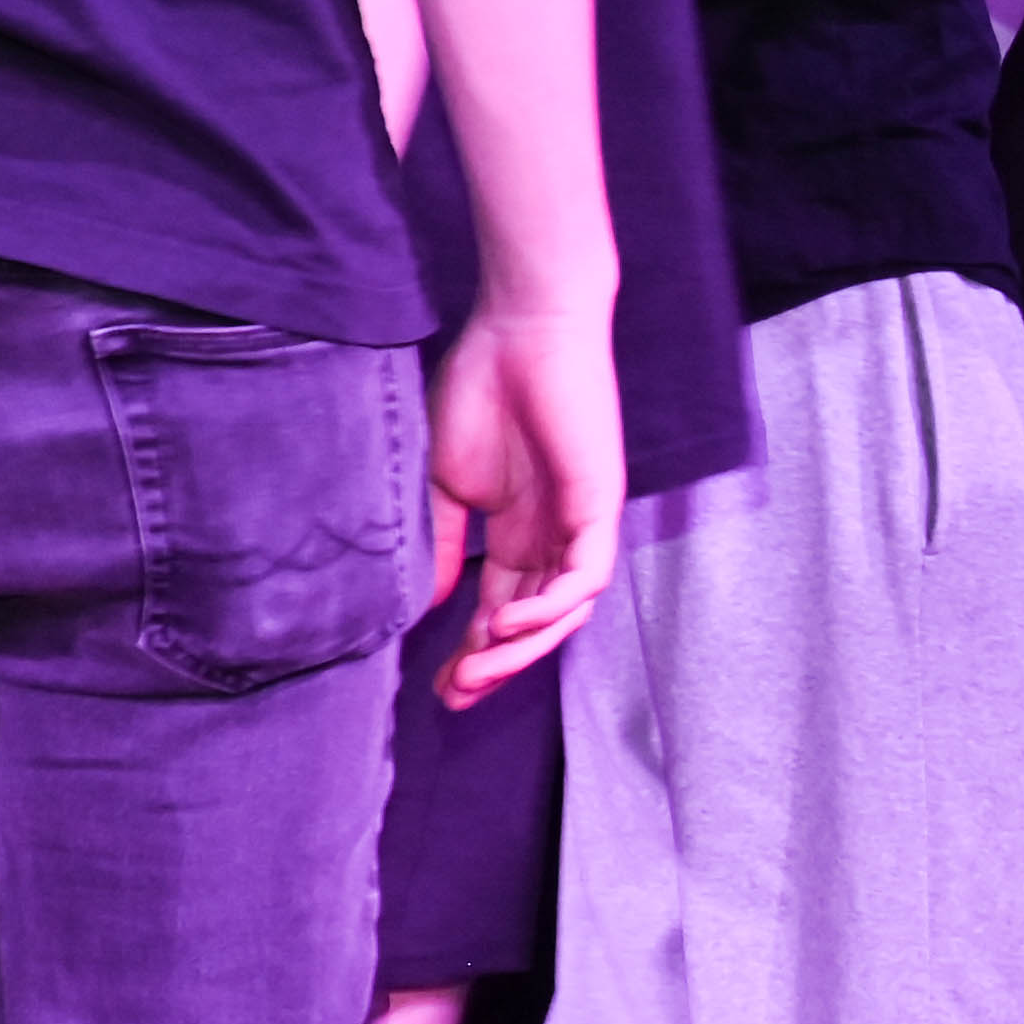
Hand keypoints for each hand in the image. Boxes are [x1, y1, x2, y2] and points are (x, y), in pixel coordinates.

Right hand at [423, 304, 625, 706]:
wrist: (518, 328)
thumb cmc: (480, 390)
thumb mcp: (446, 483)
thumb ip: (442, 544)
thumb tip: (423, 608)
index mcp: (517, 531)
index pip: (502, 609)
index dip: (475, 653)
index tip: (439, 689)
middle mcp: (553, 535)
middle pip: (534, 623)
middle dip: (497, 666)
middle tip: (455, 695)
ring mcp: (579, 521)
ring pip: (564, 611)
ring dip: (522, 647)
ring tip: (476, 667)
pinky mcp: (600, 504)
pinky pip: (587, 574)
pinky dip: (552, 605)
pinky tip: (507, 623)